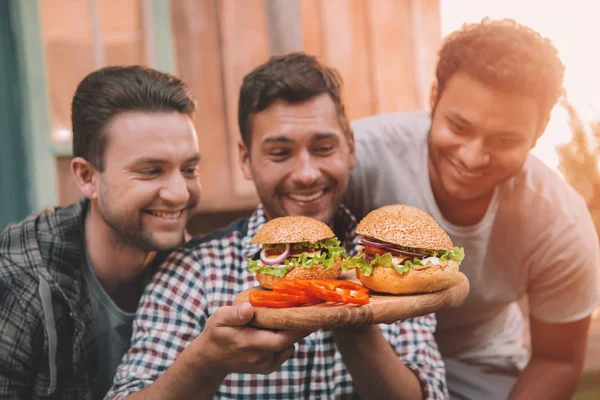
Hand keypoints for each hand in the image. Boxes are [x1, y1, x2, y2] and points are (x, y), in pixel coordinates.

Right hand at [190, 302, 311, 374]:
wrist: (211, 358)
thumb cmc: (216, 333)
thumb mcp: (219, 318)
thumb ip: (234, 314)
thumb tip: (249, 308)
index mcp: (248, 343)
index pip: (280, 339)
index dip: (298, 327)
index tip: (308, 311)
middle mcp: (260, 357)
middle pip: (289, 341)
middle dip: (301, 326)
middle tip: (309, 307)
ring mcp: (265, 364)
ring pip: (288, 345)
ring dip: (293, 331)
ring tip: (294, 313)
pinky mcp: (268, 367)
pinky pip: (285, 351)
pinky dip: (287, 339)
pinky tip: (281, 327)